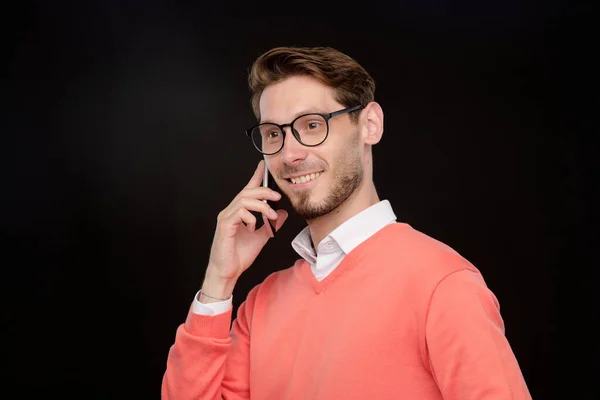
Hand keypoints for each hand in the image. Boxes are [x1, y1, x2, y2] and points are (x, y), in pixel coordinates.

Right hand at [205, 160, 287, 288]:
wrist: (228, 272)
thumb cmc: (240, 255)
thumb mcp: (262, 237)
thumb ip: (271, 224)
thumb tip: (283, 213)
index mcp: (238, 212)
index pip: (248, 190)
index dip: (255, 177)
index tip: (262, 166)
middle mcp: (230, 211)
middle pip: (247, 192)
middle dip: (264, 191)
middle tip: (277, 197)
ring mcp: (226, 217)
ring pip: (244, 200)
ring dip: (261, 205)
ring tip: (271, 215)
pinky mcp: (225, 225)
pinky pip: (239, 212)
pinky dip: (251, 217)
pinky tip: (254, 227)